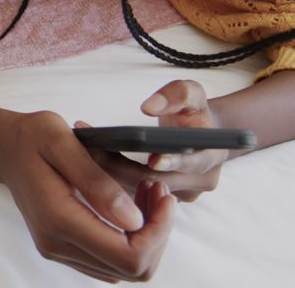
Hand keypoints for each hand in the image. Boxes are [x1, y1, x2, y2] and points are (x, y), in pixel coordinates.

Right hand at [0, 111, 175, 282]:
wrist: (4, 148)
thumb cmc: (33, 137)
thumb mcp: (64, 143)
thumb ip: (97, 183)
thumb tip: (134, 221)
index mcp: (59, 219)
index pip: (128, 256)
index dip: (158, 232)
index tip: (163, 194)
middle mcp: (57, 244)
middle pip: (131, 269)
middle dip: (158, 232)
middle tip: (158, 189)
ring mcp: (58, 250)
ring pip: (124, 269)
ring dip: (146, 236)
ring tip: (146, 193)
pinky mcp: (63, 248)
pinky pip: (109, 261)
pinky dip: (130, 239)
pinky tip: (130, 207)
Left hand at [84, 79, 227, 201]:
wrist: (200, 134)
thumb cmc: (194, 111)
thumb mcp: (193, 93)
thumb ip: (176, 94)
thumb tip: (149, 107)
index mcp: (210, 156)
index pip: (192, 164)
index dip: (172, 162)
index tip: (152, 157)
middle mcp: (197, 182)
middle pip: (156, 180)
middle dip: (122, 165)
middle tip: (91, 147)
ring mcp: (179, 195)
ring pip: (140, 190)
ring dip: (109, 173)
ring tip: (83, 150)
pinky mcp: (161, 201)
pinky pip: (133, 192)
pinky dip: (111, 179)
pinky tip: (88, 162)